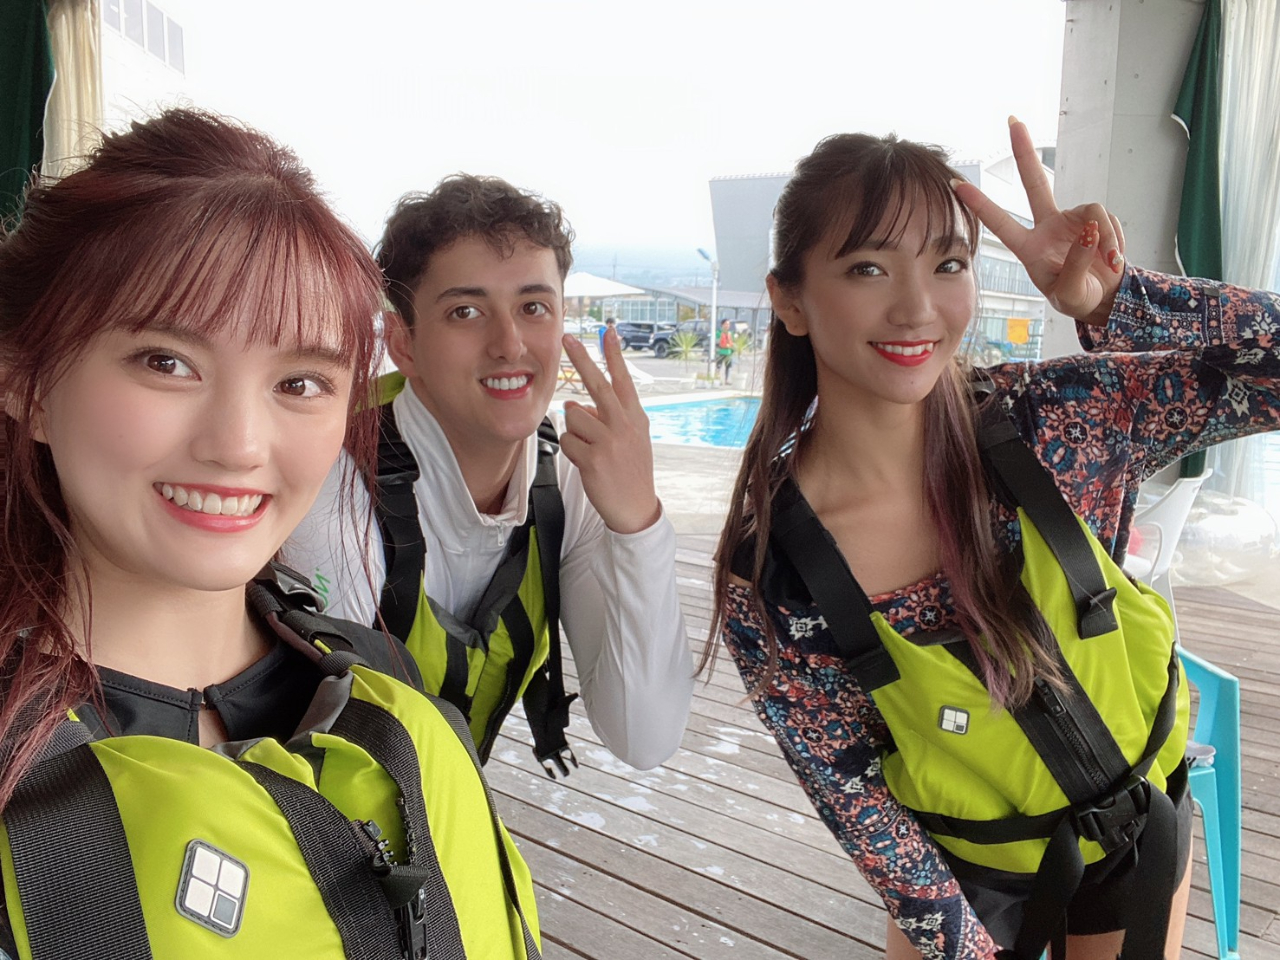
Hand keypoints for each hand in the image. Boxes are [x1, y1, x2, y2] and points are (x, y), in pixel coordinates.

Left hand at [559, 329, 661, 533]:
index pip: (622, 379)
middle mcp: (624, 424)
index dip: (614, 354)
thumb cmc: (630, 470)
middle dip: (580, 358)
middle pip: (596, 384)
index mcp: (635, 416)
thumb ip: (608, 418)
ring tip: (591, 451)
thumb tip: (575, 405)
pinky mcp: (593, 458)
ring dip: (575, 432)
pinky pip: (567, 441)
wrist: (636, 507)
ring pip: (573, 417)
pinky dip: (571, 451)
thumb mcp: (631, 439)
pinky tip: (587, 463)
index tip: (608, 331)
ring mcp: (609, 440)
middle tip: (566, 337)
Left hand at [951, 117, 1125, 325]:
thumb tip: (1090, 230)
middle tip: (1012, 120)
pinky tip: (1114, 261)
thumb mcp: (1072, 292)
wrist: (1104, 300)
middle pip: (1034, 182)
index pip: (1001, 223)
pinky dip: (1115, 242)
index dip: (980, 205)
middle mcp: (1047, 228)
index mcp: (1029, 249)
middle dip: (1024, 151)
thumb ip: (1077, 264)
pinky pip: (1108, 222)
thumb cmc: (1078, 299)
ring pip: (1093, 213)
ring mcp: (1071, 221)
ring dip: (1106, 239)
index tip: (957, 185)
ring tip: (1110, 265)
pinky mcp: (1095, 219)